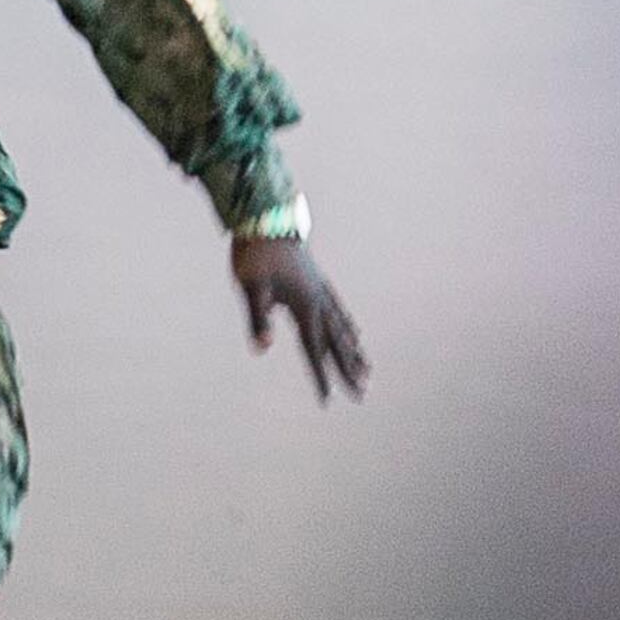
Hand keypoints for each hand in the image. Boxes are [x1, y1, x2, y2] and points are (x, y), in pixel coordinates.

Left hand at [230, 235, 369, 403]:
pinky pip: (340, 311)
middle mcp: (319, 301)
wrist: (266, 218)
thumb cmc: (255, 254)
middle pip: (337, 343)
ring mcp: (321, 291)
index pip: (314, 350)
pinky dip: (349, 327)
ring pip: (343, 328)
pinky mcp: (318, 283)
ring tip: (368, 370)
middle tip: (364, 393)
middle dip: (349, 370)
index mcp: (304, 307)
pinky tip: (356, 333)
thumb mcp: (251, 288)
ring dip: (354, 352)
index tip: (329, 401)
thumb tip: (262, 347)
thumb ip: (258, 319)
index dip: (320, 377)